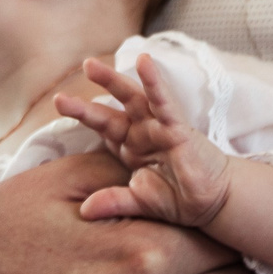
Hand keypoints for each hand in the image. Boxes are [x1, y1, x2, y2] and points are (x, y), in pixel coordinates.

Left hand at [59, 55, 232, 227]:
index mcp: (129, 146)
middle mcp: (141, 132)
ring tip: (90, 66)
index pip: (101, 128)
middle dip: (88, 101)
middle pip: (111, 109)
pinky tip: (144, 62)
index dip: (82, 116)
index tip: (59, 105)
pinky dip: (154, 83)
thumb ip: (114, 202)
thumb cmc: (178, 198)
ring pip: (133, 99)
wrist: (213, 203)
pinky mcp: (178, 128)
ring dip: (112, 82)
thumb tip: (84, 211)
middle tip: (64, 90)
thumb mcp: (139, 202)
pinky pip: (164, 103)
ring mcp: (159, 127)